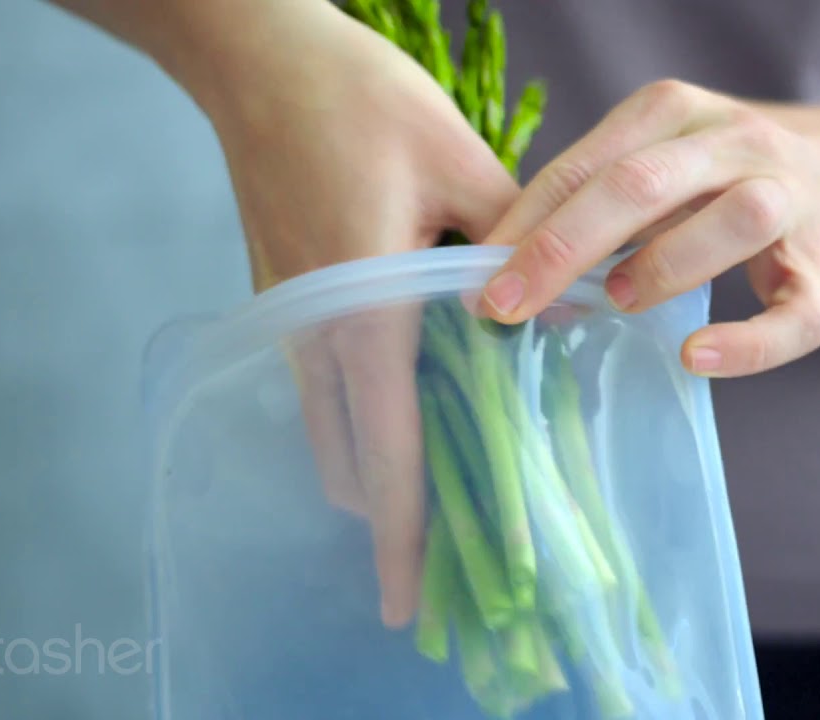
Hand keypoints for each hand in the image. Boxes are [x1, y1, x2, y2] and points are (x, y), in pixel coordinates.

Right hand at [180, 1, 517, 626]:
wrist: (257, 59)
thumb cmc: (358, 98)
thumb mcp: (458, 161)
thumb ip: (516, 244)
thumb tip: (562, 304)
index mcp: (362, 310)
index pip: (384, 451)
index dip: (400, 533)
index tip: (408, 603)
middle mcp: (316, 334)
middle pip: (350, 464)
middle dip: (396, 517)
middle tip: (462, 543)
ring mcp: (291, 321)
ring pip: (333, 433)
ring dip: (380, 471)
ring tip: (449, 484)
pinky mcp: (285, 302)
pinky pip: (325, 393)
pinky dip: (365, 422)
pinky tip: (418, 407)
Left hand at [476, 80, 819, 376]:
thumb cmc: (713, 179)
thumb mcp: (650, 163)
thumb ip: (588, 200)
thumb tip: (503, 269)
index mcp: (674, 113)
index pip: (587, 165)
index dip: (527, 222)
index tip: (478, 277)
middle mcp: (735, 142)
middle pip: (642, 184)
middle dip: (563, 247)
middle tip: (508, 305)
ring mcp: (786, 199)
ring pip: (734, 223)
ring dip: (662, 263)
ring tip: (616, 298)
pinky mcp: (819, 266)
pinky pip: (792, 313)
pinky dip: (747, 343)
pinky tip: (694, 357)